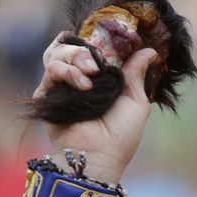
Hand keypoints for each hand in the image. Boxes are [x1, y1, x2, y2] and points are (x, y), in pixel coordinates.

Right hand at [34, 32, 157, 185]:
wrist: (99, 156)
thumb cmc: (121, 135)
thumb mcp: (136, 101)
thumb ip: (136, 73)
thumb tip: (149, 50)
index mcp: (99, 80)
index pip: (92, 49)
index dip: (97, 41)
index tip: (108, 40)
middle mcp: (78, 80)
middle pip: (72, 47)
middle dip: (85, 49)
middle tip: (96, 63)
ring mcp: (61, 86)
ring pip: (58, 53)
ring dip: (76, 58)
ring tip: (90, 74)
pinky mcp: (46, 94)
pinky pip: (51, 69)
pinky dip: (67, 71)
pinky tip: (83, 85)